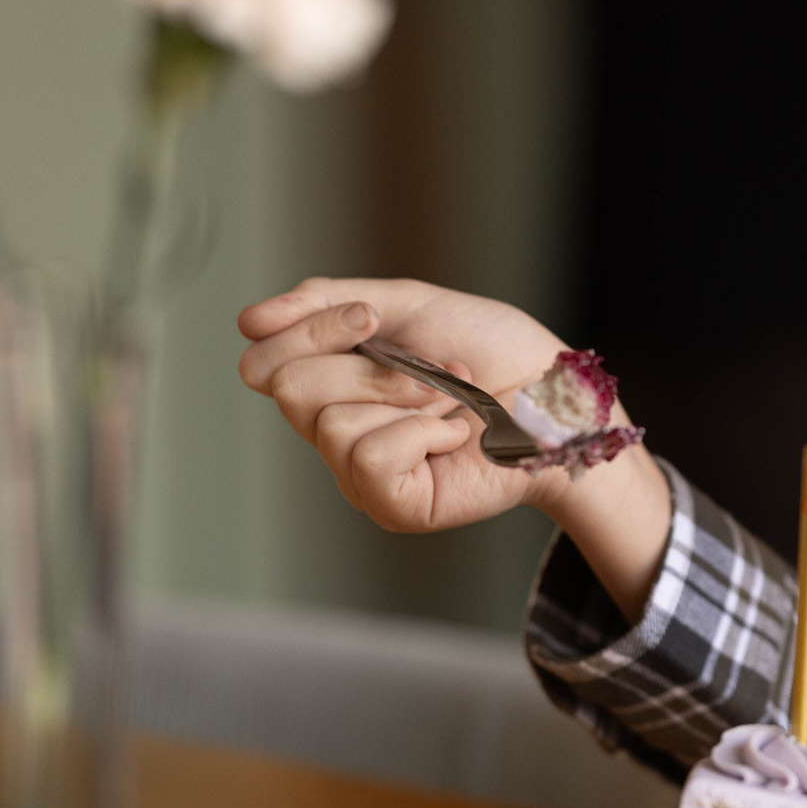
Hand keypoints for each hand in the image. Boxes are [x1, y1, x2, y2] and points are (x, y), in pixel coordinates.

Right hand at [237, 277, 674, 616]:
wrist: (558, 394)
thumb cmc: (494, 352)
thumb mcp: (407, 304)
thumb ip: (327, 302)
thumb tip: (248, 320)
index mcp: (332, 382)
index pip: (261, 362)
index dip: (308, 330)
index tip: (371, 317)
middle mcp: (335, 430)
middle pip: (287, 389)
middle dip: (367, 367)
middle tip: (429, 371)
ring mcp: (360, 474)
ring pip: (330, 423)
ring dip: (408, 398)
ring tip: (452, 404)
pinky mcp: (392, 505)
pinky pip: (369, 458)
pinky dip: (422, 433)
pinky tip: (454, 436)